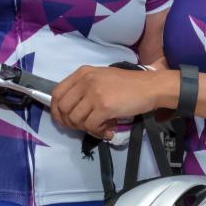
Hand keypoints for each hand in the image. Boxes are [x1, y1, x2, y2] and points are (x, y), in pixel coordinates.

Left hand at [51, 66, 172, 139]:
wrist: (150, 87)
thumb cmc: (127, 84)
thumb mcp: (101, 78)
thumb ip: (84, 88)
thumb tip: (71, 110)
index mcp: (82, 73)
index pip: (57, 93)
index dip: (56, 110)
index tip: (64, 120)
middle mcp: (85, 81)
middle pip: (63, 108)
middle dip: (70, 123)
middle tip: (84, 127)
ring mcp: (94, 93)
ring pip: (75, 119)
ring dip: (86, 129)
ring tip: (100, 128)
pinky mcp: (104, 107)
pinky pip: (91, 126)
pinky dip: (98, 132)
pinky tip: (108, 130)